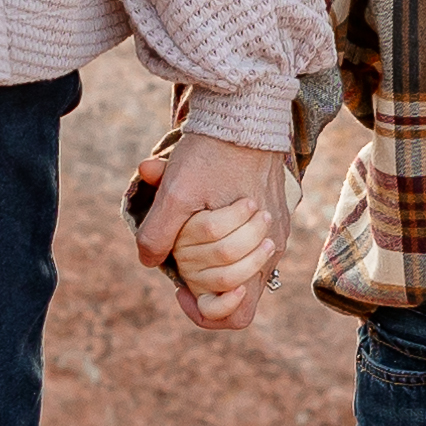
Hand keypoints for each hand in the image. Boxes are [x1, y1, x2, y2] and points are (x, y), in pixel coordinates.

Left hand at [135, 136, 290, 330]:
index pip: (237, 314)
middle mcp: (273, 247)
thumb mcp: (176, 191)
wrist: (245, 111)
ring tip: (193, 232)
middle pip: (233, 292)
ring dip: (211, 261)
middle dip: (200, 278)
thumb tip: (149, 262)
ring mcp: (276, 233)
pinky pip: (249, 249)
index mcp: (256, 248)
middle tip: (181, 250)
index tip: (179, 288)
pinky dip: (223, 243)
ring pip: (241, 271)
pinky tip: (204, 219)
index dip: (204, 313)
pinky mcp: (275, 216)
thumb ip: (158, 233)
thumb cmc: (211, 152)